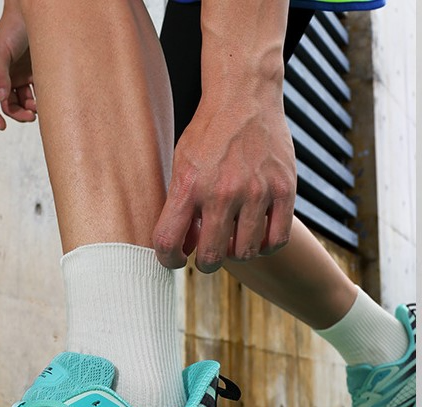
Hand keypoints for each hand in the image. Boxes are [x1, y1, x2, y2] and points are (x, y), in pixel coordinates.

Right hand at [0, 2, 35, 129]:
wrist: (33, 14)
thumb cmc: (12, 28)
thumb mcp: (1, 51)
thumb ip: (0, 76)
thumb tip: (0, 99)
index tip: (2, 126)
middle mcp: (4, 77)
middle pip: (7, 105)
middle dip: (17, 114)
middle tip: (30, 116)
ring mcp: (19, 77)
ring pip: (22, 102)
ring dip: (29, 110)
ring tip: (37, 109)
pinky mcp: (33, 74)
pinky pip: (35, 94)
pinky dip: (38, 101)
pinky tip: (44, 102)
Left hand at [153, 97, 295, 272]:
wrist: (243, 96)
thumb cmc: (207, 135)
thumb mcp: (182, 166)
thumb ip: (181, 207)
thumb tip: (188, 247)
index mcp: (189, 186)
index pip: (168, 242)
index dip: (168, 260)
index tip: (175, 259)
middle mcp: (222, 192)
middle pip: (211, 258)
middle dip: (205, 263)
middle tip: (207, 253)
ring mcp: (256, 192)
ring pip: (245, 253)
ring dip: (235, 253)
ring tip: (232, 239)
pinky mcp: (284, 189)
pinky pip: (277, 239)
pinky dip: (265, 245)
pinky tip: (257, 235)